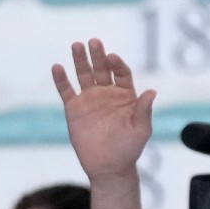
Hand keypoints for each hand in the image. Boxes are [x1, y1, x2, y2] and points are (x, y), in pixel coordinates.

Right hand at [52, 39, 155, 180]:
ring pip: (83, 75)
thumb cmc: (129, 148)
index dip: (117, 64)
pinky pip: (66, 91)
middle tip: (93, 42)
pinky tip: (57, 67)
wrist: (108, 166)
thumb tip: (152, 91)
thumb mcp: (141, 129)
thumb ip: (144, 110)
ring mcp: (90, 100)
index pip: (121, 72)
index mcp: (125, 95)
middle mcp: (107, 93)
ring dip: (80, 60)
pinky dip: (61, 79)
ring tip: (76, 45)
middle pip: (101, 68)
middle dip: (97, 55)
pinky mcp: (74, 109)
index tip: (112, 58)